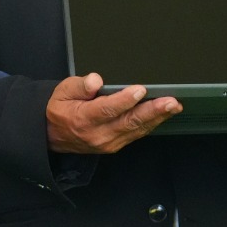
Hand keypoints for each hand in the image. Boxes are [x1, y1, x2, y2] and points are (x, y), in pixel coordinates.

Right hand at [46, 73, 177, 153]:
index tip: (140, 90)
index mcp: (84, 118)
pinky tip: (162, 115)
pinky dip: (150, 124)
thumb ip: (80, 85)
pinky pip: (135, 134)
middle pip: (129, 122)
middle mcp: (98, 134)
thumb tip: (95, 81)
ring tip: (173, 107)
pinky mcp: (115, 145)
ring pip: (136, 130)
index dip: (125, 100)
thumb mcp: (62, 91)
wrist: (53, 134)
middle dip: (152, 111)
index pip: (107, 109)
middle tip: (170, 102)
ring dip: (156, 118)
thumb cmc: (60, 109)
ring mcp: (108, 142)